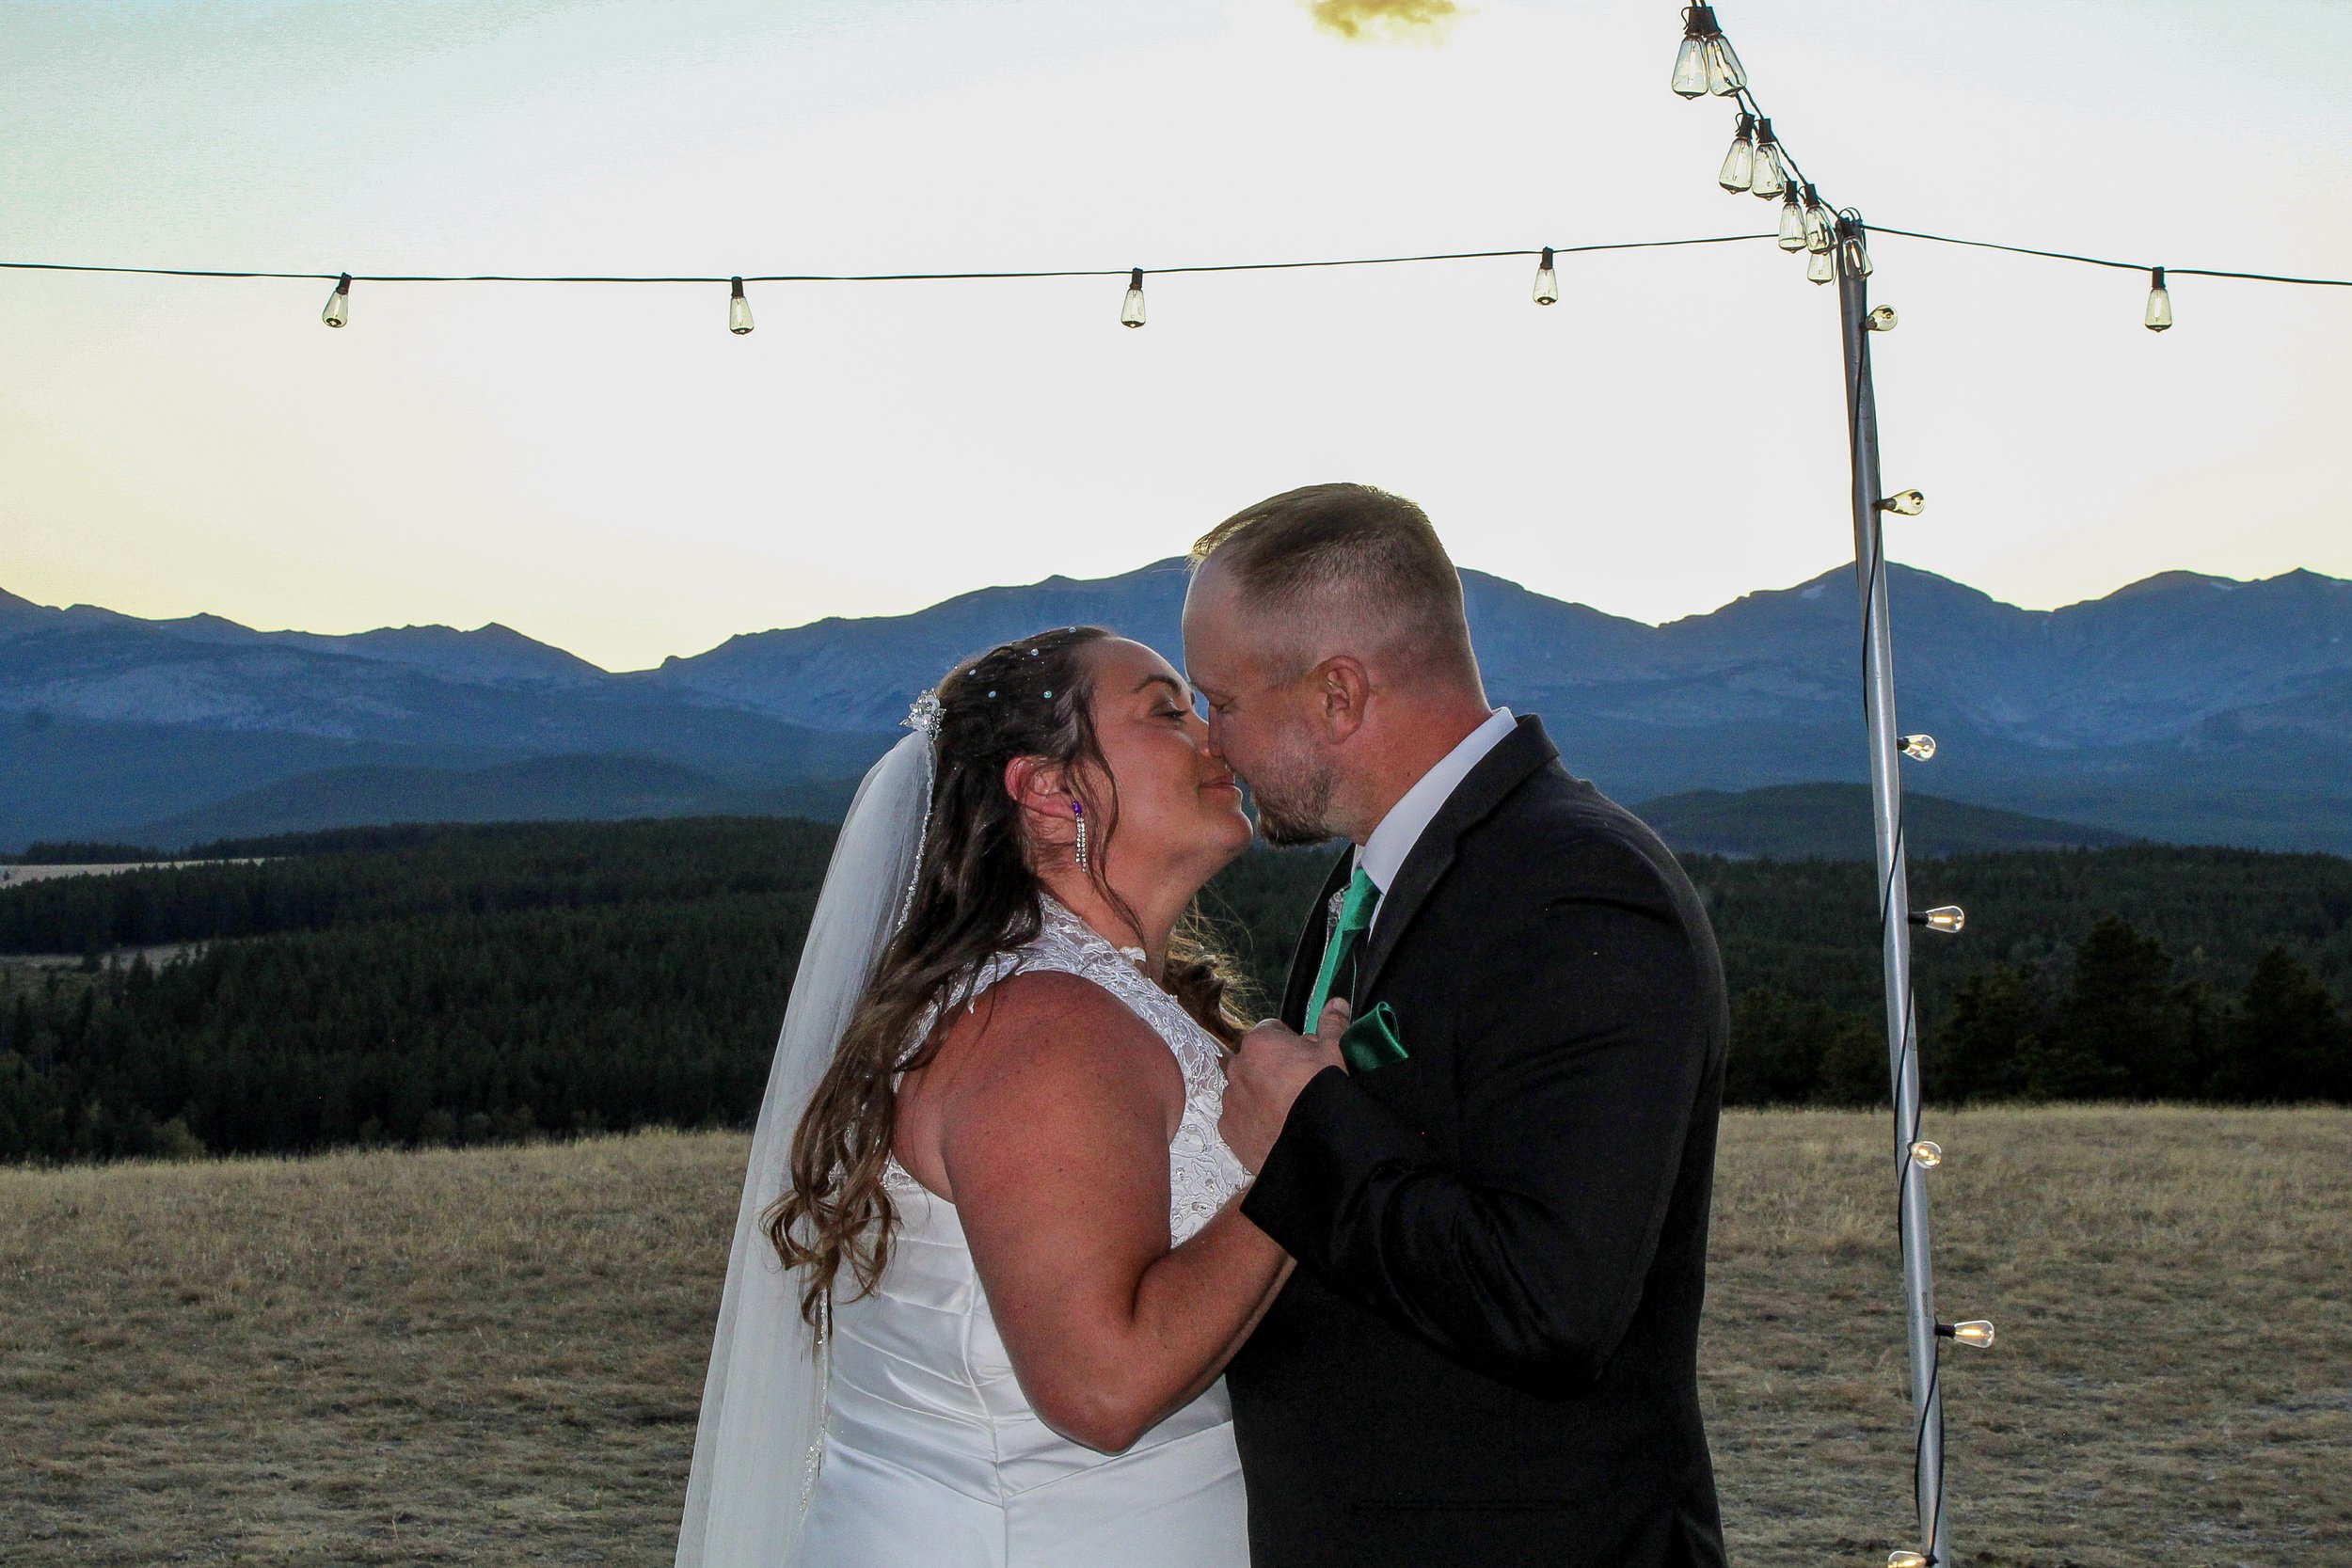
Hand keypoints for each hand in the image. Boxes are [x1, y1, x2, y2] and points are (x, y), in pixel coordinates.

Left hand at [1219, 998, 1348, 1174]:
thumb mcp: (1333, 1052)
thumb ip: (1331, 1024)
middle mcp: (1236, 1067)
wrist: (1315, 1143)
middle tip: (1297, 1086)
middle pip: (1254, 1061)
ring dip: (1258, 1094)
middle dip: (1271, 1068)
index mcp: (1258, 1043)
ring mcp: (1229, 1100)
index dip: (1291, 1044)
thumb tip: (1337, 1002)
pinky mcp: (1227, 1130)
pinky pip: (1238, 1118)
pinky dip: (1251, 1121)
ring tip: (1285, 1111)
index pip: (1272, 1032)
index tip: (1305, 1060)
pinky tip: (1273, 1129)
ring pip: (1244, 1089)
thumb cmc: (1322, 1090)